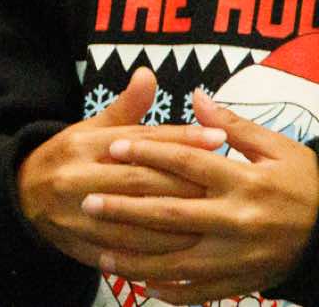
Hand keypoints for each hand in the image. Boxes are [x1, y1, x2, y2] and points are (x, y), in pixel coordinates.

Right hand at [17, 69, 223, 269]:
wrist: (22, 195)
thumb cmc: (69, 158)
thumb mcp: (90, 129)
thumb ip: (125, 108)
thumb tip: (148, 74)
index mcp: (82, 144)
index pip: (139, 139)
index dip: (181, 138)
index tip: (219, 137)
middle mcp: (77, 176)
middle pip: (141, 180)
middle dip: (188, 182)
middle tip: (228, 184)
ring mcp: (77, 213)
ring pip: (138, 220)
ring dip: (178, 223)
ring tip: (215, 221)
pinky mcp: (80, 244)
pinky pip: (126, 252)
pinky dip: (157, 253)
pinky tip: (185, 252)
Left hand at [87, 88, 318, 302]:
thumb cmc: (305, 184)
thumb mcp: (278, 149)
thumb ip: (234, 125)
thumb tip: (196, 97)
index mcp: (245, 182)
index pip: (186, 164)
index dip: (147, 153)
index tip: (112, 147)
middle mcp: (239, 221)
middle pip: (172, 214)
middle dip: (126, 210)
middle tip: (87, 203)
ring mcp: (242, 257)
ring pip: (180, 261)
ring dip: (138, 261)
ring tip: (102, 256)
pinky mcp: (246, 281)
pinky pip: (203, 291)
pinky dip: (172, 292)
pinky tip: (142, 285)